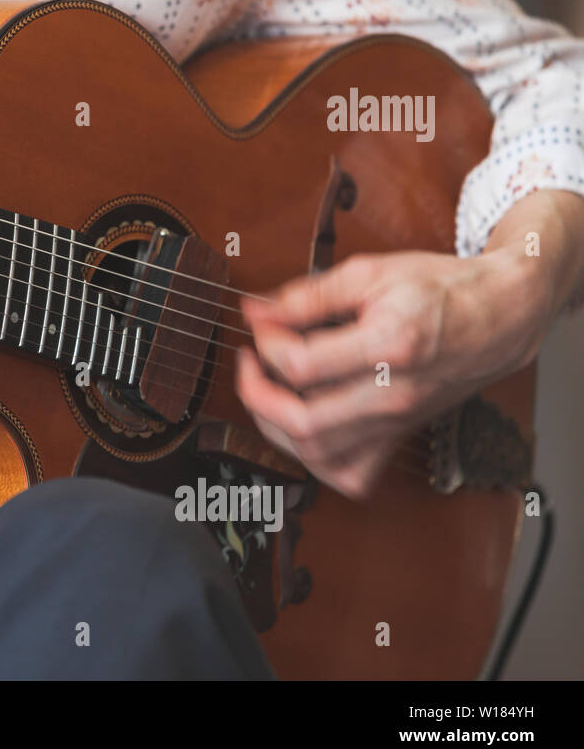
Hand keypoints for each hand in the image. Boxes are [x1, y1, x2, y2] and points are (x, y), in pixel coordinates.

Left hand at [235, 189, 583, 498]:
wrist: (498, 316)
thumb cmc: (440, 290)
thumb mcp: (370, 273)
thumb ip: (308, 295)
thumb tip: (257, 311)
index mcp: (390, 346)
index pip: (302, 365)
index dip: (265, 344)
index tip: (261, 325)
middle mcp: (395, 395)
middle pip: (304, 423)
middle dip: (256, 395)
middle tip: (249, 364)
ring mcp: (398, 423)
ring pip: (319, 456)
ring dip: (276, 428)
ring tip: (266, 393)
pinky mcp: (399, 437)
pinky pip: (351, 475)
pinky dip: (315, 462)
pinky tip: (301, 430)